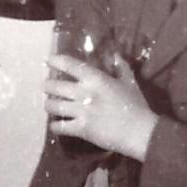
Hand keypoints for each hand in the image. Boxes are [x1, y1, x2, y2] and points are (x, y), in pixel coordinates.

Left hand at [44, 53, 158, 160]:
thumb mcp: (130, 83)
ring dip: (48, 105)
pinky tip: (55, 125)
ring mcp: (81, 112)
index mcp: (96, 79)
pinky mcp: (81, 129)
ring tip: (49, 105)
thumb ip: (121, 68)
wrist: (140, 132)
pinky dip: (55, 126)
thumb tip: (116, 55)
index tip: (48, 60)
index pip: (70, 65)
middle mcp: (84, 93)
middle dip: (47, 86)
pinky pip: (60, 127)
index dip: (56, 61)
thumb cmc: (137, 105)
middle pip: (55, 86)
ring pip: (53, 106)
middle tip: (46, 87)